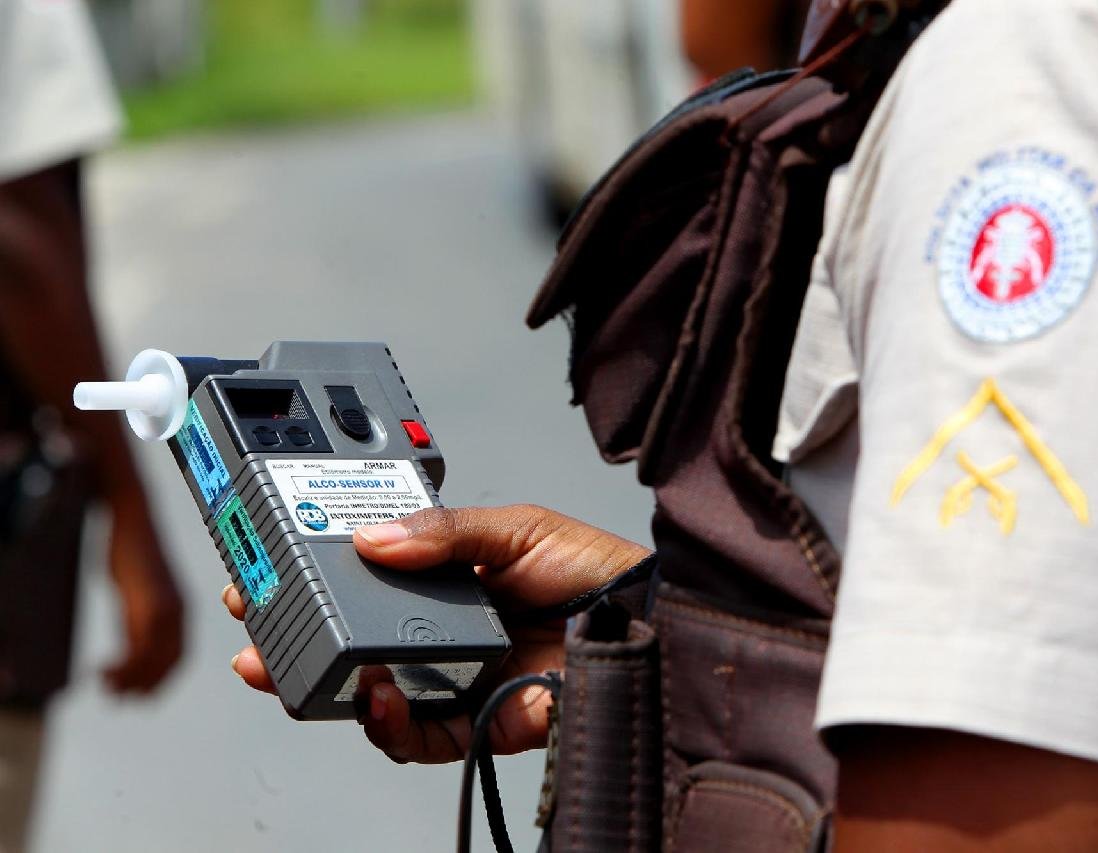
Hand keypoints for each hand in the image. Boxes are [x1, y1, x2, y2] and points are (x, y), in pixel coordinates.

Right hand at [104, 502, 184, 692]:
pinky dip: (124, 662)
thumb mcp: (142, 591)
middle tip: (120, 699)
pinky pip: (140, 641)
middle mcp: (179, 610)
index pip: (178, 655)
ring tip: (107, 688)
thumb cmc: (134, 553)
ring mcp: (166, 605)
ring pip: (153, 656)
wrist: (133, 519)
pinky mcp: (148, 599)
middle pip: (168, 661)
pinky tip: (103, 668)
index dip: (160, 679)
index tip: (140, 695)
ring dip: (130, 678)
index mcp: (181, 609)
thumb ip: (142, 617)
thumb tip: (135, 644)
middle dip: (145, 684)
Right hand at [224, 504, 649, 762]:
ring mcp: (452, 676)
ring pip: (369, 693)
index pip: (362, 574)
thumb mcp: (515, 529)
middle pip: (351, 637)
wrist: (650, 625)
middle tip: (253, 614)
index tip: (267, 559)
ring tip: (300, 665)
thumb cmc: (594, 570)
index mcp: (443, 574)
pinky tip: (376, 702)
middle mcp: (439, 627)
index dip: (313, 571)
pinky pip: (415, 736)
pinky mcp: (473, 721)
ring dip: (326, 684)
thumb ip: (445, 533)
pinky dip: (387, 726)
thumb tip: (371, 539)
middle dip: (293, 631)